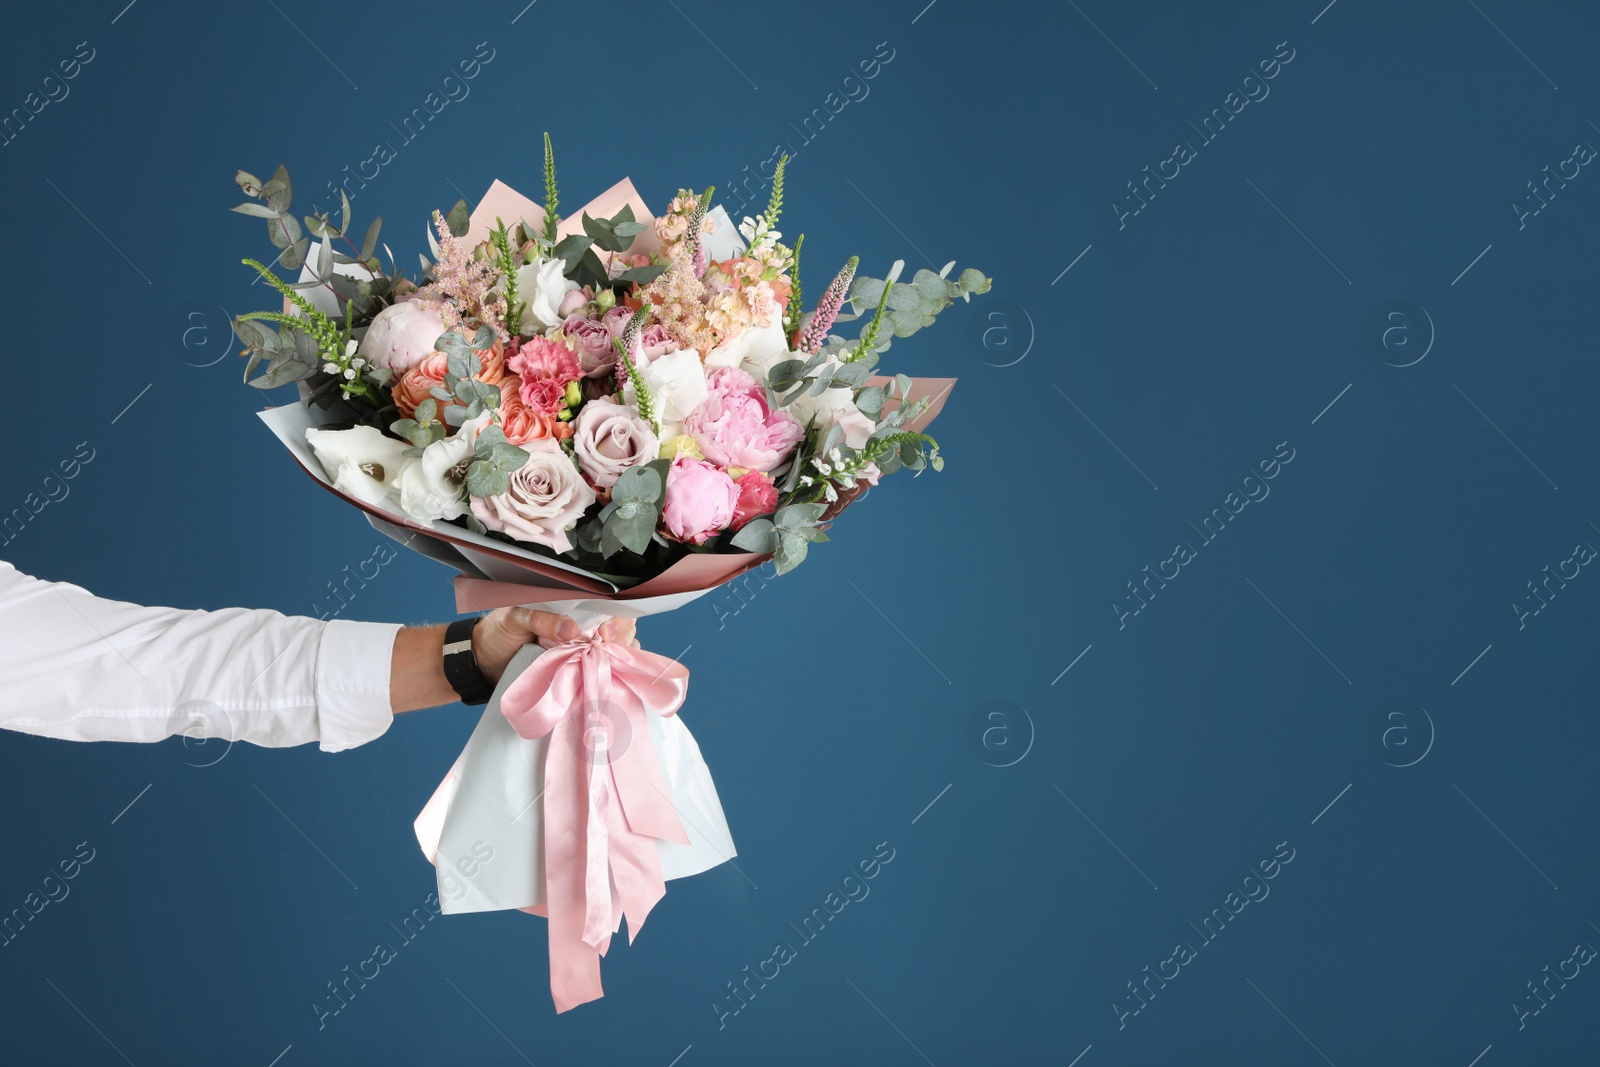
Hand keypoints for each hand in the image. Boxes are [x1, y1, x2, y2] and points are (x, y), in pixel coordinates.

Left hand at [471, 609, 638, 684]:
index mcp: (573, 607)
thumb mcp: (514, 618)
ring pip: (617, 652)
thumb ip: (540, 619)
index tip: (605, 633)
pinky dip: (610, 678)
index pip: (609, 605)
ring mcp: (583, 652)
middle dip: (620, 638)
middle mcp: (584, 627)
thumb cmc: (497, 633)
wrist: (482, 665)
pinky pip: (603, 674)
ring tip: (602, 668)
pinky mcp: (578, 674)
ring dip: (616, 659)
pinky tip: (605, 682)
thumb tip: (571, 630)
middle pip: (621, 628)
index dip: (616, 617)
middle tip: (603, 650)